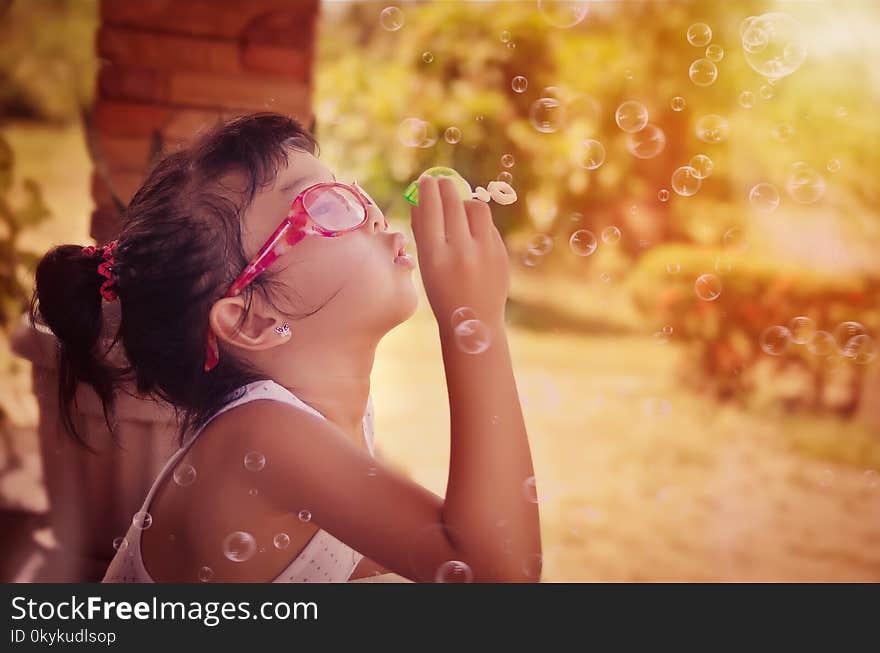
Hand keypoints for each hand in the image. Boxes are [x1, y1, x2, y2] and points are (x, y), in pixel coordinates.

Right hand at [410, 176, 509, 328]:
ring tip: (458, 208)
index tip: (426, 180)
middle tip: (441, 182)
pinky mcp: (500, 254)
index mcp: (435, 256)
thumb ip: (422, 233)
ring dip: (465, 202)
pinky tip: (472, 231)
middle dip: (445, 187)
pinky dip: (477, 223)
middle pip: (452, 203)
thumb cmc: (443, 292)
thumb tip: (419, 200)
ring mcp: (484, 252)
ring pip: (475, 207)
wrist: (474, 322)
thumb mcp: (427, 266)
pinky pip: (488, 225)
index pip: (430, 210)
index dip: (427, 190)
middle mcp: (460, 251)